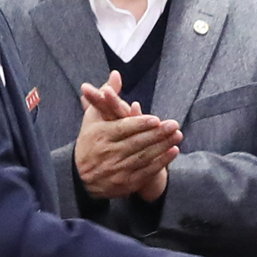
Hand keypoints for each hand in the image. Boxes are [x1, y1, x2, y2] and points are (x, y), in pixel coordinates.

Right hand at [74, 72, 180, 198]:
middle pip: (136, 143)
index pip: (123, 129)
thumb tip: (116, 74)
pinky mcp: (125, 183)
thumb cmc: (89, 142)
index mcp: (100, 136)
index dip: (140, 124)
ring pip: (144, 157)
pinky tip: (173, 152)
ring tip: (178, 135)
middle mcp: (108, 153)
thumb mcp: (93, 117)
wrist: (79, 177)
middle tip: (174, 125)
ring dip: (163, 146)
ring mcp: (117, 170)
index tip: (156, 119)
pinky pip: (146, 171)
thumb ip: (107, 96)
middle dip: (157, 134)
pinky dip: (161, 162)